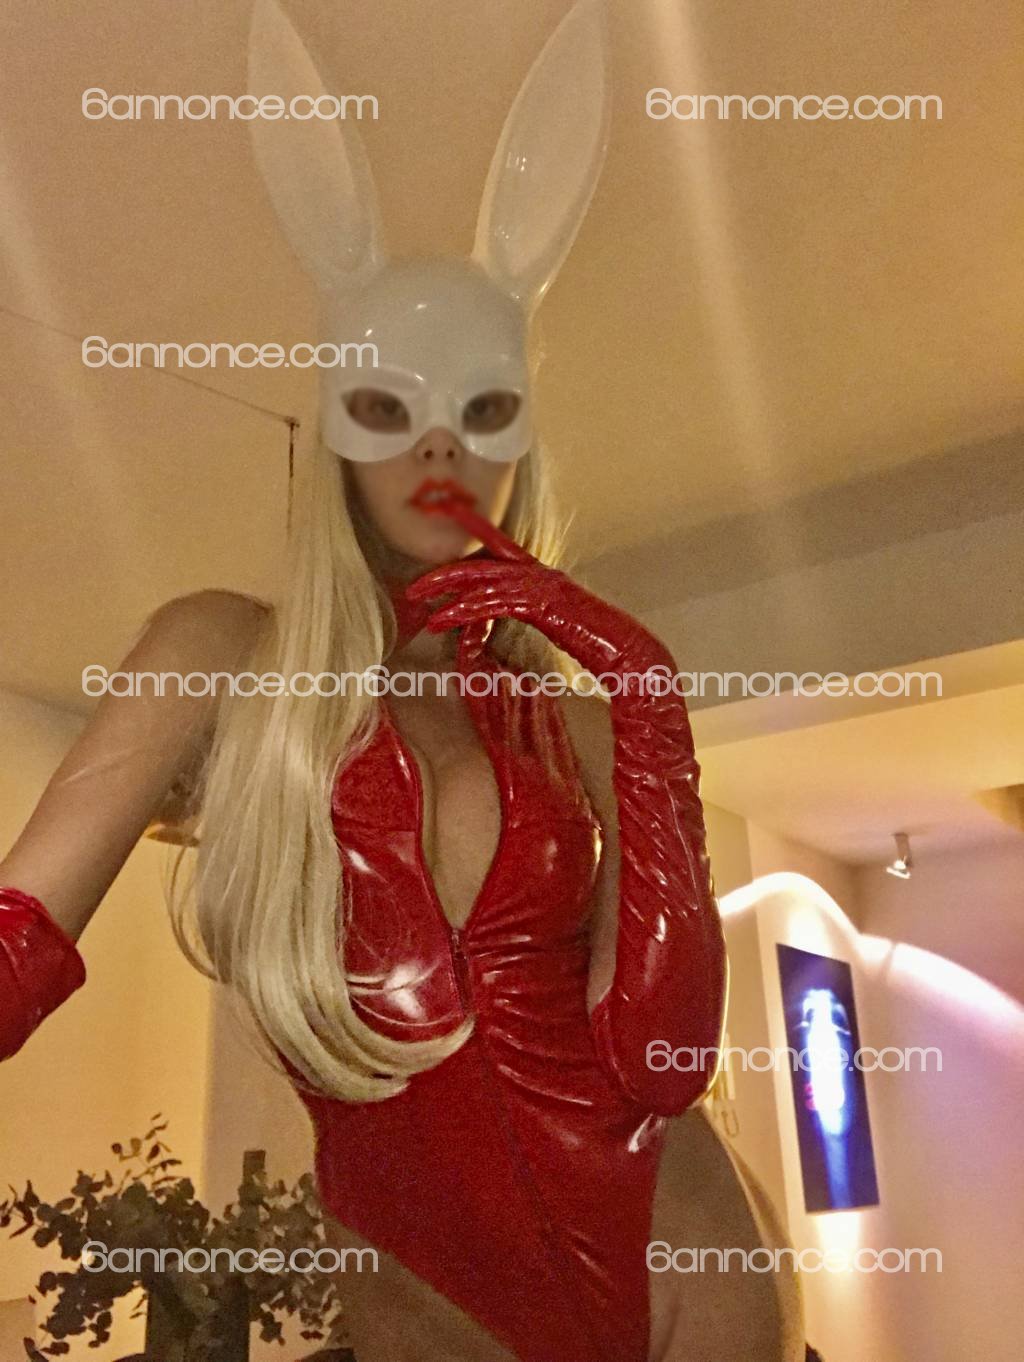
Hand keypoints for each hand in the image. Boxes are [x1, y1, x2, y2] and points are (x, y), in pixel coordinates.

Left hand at [405, 510, 673, 679]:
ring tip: (419, 604)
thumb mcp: (558, 627)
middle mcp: (542, 573)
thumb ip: (532, 617)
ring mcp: (543, 586)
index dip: (473, 526)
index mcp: (543, 575)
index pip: (501, 545)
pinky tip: (442, 620)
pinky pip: (494, 604)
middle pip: (483, 562)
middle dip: (444, 572)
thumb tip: (505, 625)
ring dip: (447, 594)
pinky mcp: (543, 605)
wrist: (630, 656)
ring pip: (484, 581)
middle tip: (414, 585)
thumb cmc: (598, 647)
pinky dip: (465, 611)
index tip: (445, 511)